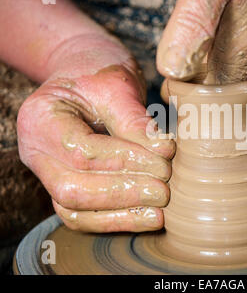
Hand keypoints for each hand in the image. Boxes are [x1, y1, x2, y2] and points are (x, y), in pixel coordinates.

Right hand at [17, 52, 174, 232]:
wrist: (86, 75)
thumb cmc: (99, 73)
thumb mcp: (116, 85)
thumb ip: (135, 120)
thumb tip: (163, 153)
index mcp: (41, 118)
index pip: (82, 151)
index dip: (126, 160)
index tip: (164, 160)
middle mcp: (36, 152)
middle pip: (72, 189)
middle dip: (123, 192)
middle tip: (164, 190)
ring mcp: (48, 173)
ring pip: (75, 210)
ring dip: (121, 214)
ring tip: (161, 212)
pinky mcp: (67, 186)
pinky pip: (85, 216)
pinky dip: (117, 220)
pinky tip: (148, 218)